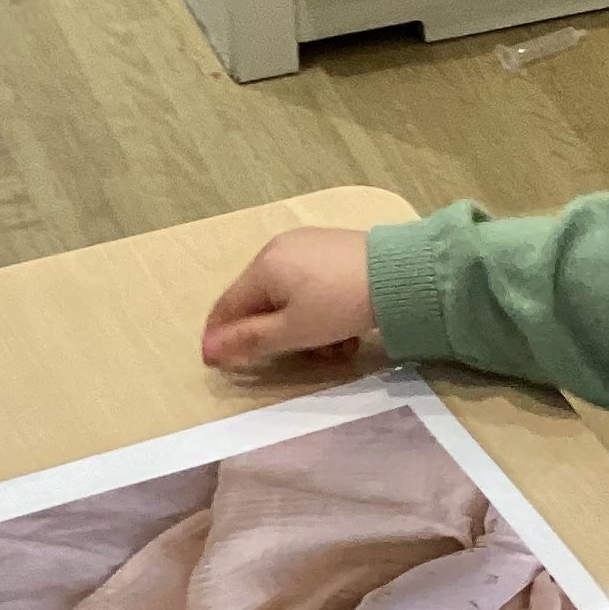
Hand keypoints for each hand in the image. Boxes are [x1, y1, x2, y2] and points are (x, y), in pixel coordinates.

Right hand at [201, 231, 374, 373]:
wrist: (400, 274)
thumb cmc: (339, 305)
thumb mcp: (292, 331)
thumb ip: (249, 341)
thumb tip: (208, 350)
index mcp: (262, 267)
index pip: (227, 306)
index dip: (219, 337)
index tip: (218, 365)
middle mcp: (278, 249)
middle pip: (261, 302)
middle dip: (278, 335)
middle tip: (303, 356)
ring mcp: (307, 245)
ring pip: (290, 298)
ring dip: (304, 328)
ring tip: (334, 346)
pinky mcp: (332, 248)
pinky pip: (312, 285)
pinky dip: (320, 310)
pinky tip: (345, 326)